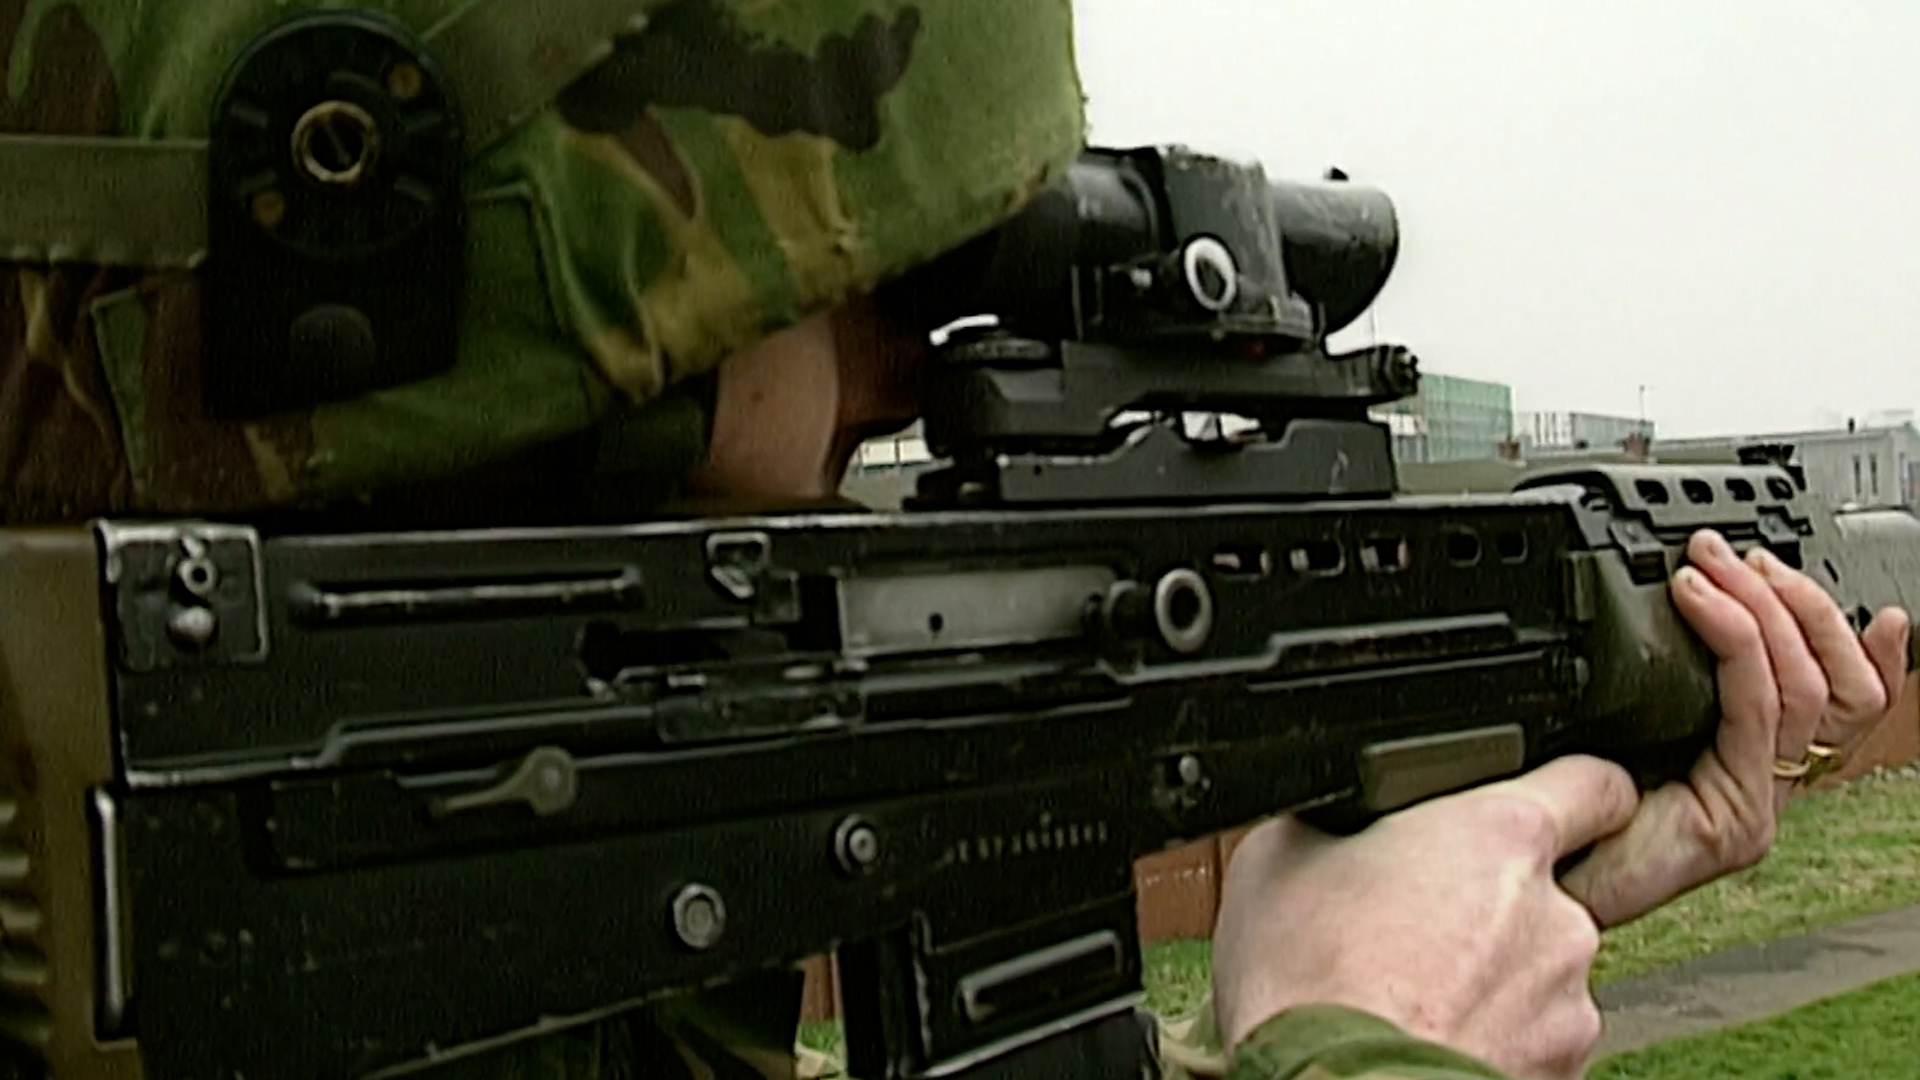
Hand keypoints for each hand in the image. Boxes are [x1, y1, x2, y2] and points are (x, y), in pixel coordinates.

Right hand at [1211, 756, 1638, 1079]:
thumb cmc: (1305, 985)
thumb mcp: (1278, 857)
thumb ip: (1340, 819)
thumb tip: (1337, 819)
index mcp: (1502, 836)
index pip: (1597, 784)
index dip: (1577, 789)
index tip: (1558, 800)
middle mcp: (1556, 917)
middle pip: (1547, 889)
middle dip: (1491, 902)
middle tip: (1415, 922)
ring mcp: (1566, 1003)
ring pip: (1537, 969)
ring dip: (1490, 975)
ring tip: (1410, 990)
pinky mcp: (1559, 1070)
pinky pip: (1531, 1036)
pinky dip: (1490, 1034)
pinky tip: (1425, 1033)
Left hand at [1559, 530, 1909, 927]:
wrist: (1534, 880)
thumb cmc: (1559, 811)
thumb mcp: (1616, 724)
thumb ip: (1654, 680)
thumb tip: (1661, 601)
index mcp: (1742, 762)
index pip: (1836, 697)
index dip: (1852, 641)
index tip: (1830, 585)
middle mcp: (1762, 785)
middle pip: (1832, 684)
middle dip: (1793, 602)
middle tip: (1738, 554)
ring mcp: (1754, 805)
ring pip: (1803, 689)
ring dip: (1759, 607)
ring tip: (1712, 564)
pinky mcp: (1735, 820)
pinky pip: (1755, 712)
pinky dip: (1733, 639)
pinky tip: (1700, 600)